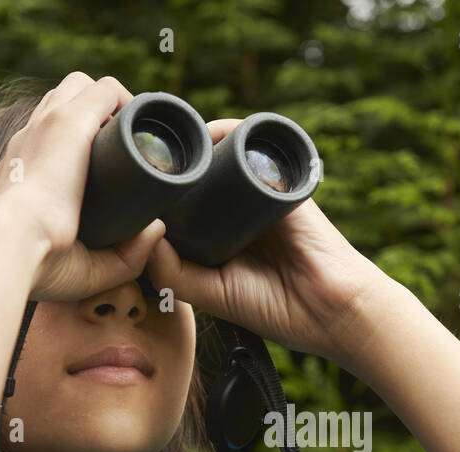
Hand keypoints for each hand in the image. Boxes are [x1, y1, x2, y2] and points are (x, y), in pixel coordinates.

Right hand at [0, 72, 166, 301]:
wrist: (9, 246)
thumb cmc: (36, 265)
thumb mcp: (85, 267)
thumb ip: (124, 256)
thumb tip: (157, 230)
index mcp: (21, 170)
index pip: (46, 136)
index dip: (78, 141)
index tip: (105, 163)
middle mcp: (29, 139)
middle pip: (63, 100)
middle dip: (96, 113)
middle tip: (123, 149)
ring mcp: (48, 124)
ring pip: (83, 87)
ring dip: (111, 103)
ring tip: (134, 136)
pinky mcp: (70, 121)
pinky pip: (106, 90)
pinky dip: (129, 100)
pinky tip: (145, 123)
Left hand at [145, 118, 392, 363]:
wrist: (332, 310)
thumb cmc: (279, 308)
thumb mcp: (214, 295)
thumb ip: (176, 274)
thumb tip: (146, 238)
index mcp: (220, 235)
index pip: (182, 204)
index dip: (156, 193)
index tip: (128, 185)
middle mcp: (238, 209)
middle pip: (199, 174)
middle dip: (173, 163)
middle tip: (142, 155)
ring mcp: (261, 193)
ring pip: (223, 155)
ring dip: (197, 144)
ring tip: (169, 144)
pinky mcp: (282, 182)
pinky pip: (255, 146)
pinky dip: (231, 133)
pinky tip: (207, 134)